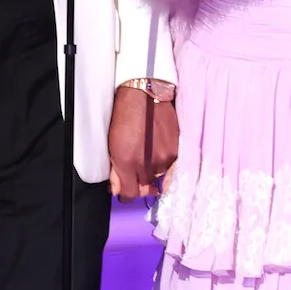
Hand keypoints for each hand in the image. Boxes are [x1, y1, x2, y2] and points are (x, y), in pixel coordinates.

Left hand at [108, 84, 178, 200]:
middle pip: (146, 187)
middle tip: (137, 168)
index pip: (130, 194)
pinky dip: (166, 163)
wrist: (144, 95)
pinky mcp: (177, 151)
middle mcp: (148, 165)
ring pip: (160, 177)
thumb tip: (117, 189)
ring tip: (149, 152)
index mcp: (128, 164)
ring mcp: (165, 159)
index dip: (127, 193)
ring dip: (154, 170)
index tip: (126, 190)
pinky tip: (159, 150)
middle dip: (140, 181)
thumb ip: (115, 171)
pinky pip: (172, 167)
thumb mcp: (113, 145)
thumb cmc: (125, 115)